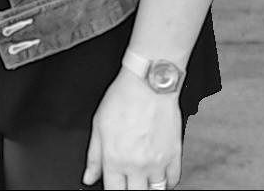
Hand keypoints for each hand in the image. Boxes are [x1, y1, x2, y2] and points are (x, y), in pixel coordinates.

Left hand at [83, 68, 182, 189]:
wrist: (149, 82)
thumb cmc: (123, 98)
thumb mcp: (98, 126)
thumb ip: (93, 157)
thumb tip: (89, 177)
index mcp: (115, 159)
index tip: (115, 187)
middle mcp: (137, 165)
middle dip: (131, 190)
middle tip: (129, 182)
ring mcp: (158, 162)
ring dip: (149, 188)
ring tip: (143, 181)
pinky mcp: (175, 154)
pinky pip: (174, 179)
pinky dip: (167, 182)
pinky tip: (160, 176)